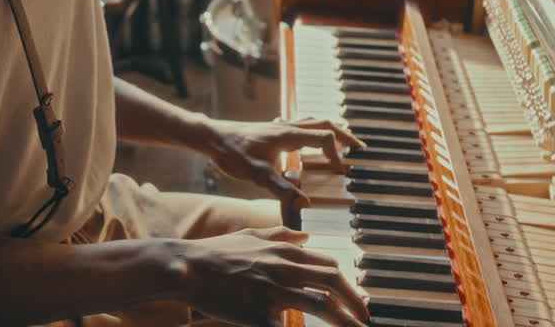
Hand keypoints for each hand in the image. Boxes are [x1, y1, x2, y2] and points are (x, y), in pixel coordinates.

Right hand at [176, 226, 369, 326]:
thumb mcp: (250, 236)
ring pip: (321, 304)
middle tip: (366, 318)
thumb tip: (306, 235)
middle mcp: (285, 269)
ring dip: (344, 320)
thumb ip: (281, 235)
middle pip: (333, 283)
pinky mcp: (260, 313)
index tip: (358, 300)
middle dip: (356, 302)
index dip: (349, 284)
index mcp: (284, 252)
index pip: (329, 266)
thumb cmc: (217, 253)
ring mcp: (273, 291)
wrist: (188, 268)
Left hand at [202, 118, 364, 213]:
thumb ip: (281, 189)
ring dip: (331, 129)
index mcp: (289, 135)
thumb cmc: (231, 153)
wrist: (211, 136)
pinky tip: (308, 136)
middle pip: (324, 123)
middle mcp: (287, 126)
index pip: (324, 138)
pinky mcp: (272, 128)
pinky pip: (300, 123)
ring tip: (343, 140)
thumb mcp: (256, 175)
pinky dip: (313, 128)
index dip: (337, 153)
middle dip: (344, 135)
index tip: (341, 171)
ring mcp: (280, 125)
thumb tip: (305, 204)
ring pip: (313, 120)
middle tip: (360, 148)